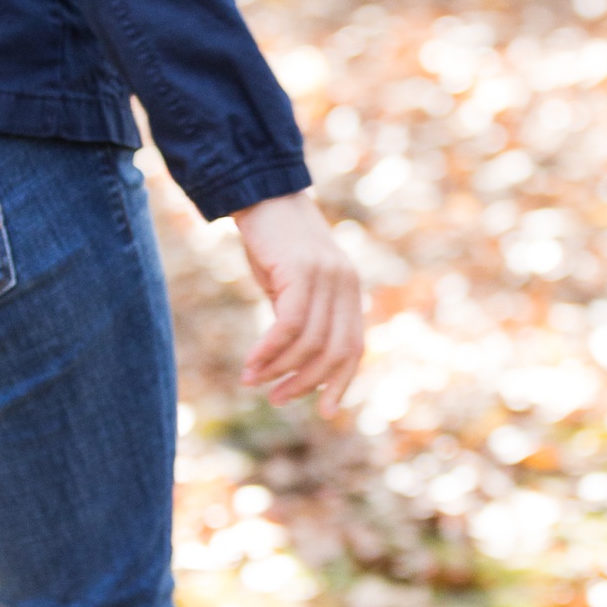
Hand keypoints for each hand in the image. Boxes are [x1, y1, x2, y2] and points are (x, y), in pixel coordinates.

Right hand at [231, 191, 363, 416]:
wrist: (260, 195)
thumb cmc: (272, 244)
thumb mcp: (292, 286)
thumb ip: (301, 319)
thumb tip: (292, 364)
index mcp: (350, 291)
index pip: (354, 347)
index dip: (342, 383)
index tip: (326, 412)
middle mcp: (346, 285)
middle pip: (334, 351)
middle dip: (305, 383)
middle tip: (277, 399)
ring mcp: (327, 277)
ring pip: (309, 342)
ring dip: (279, 369)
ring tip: (253, 380)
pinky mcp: (301, 272)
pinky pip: (288, 325)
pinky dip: (269, 351)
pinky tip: (251, 364)